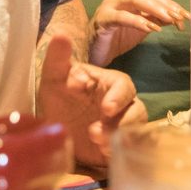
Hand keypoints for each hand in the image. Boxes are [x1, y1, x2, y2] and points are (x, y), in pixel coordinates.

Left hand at [37, 34, 146, 170]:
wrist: (56, 131)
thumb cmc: (60, 98)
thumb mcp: (53, 79)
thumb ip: (58, 59)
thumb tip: (61, 34)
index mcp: (110, 85)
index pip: (123, 86)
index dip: (116, 96)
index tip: (106, 108)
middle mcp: (123, 106)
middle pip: (137, 111)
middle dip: (122, 121)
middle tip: (97, 130)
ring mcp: (124, 128)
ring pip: (137, 133)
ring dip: (118, 139)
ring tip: (97, 143)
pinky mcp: (122, 149)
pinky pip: (133, 152)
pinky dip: (122, 154)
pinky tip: (104, 156)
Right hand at [87, 0, 187, 65]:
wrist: (97, 51)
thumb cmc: (119, 36)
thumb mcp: (143, 26)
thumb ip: (157, 19)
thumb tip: (178, 16)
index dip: (171, 3)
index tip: (186, 16)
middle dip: (167, 5)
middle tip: (180, 18)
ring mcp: (110, 3)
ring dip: (156, 9)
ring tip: (169, 20)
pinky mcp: (103, 17)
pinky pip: (123, 17)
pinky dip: (138, 21)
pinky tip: (151, 28)